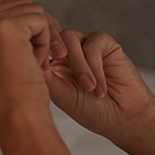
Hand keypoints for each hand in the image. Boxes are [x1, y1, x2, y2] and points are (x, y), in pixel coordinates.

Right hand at [0, 0, 57, 120]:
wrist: (15, 115)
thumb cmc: (5, 93)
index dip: (15, 16)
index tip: (15, 42)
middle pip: (17, 0)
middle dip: (30, 27)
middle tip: (25, 58)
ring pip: (32, 9)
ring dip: (39, 36)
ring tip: (28, 63)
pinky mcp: (8, 27)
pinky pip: (40, 19)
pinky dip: (46, 41)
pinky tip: (34, 62)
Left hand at [44, 27, 154, 142]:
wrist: (124, 119)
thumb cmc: (93, 112)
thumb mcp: (64, 98)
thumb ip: (49, 79)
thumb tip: (30, 59)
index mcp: (52, 64)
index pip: (36, 46)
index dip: (33, 52)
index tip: (36, 76)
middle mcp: (67, 51)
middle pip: (51, 36)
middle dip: (54, 54)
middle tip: (61, 77)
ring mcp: (85, 45)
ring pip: (70, 37)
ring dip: (79, 65)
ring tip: (89, 89)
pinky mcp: (105, 43)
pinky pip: (93, 43)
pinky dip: (95, 66)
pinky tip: (100, 88)